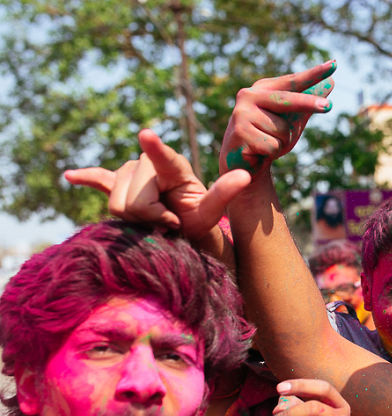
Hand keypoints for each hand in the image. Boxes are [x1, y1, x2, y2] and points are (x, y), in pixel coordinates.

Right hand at [64, 129, 250, 240]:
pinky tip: (71, 176)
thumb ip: (225, 193)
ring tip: (154, 221)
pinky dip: (87, 177)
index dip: (154, 148)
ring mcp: (133, 175)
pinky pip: (100, 178)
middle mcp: (150, 165)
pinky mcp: (119, 185)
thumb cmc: (199, 222)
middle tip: (168, 224)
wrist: (184, 230)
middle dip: (148, 216)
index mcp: (175, 168)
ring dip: (133, 219)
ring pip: (115, 201)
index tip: (147, 135)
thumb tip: (245, 176)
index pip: (163, 158)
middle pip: (132, 196)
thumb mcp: (212, 212)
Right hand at [219, 61, 335, 176]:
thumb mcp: (291, 120)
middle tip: (328, 106)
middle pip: (287, 100)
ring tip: (267, 143)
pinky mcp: (240, 133)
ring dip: (282, 142)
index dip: (313, 74)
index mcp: (263, 89)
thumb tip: (331, 82)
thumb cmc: (269, 136)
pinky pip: (273, 145)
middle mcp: (249, 96)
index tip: (334, 65)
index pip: (293, 81)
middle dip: (308, 103)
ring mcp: (242, 114)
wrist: (243, 162)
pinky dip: (272, 152)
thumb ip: (308, 102)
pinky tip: (258, 151)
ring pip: (283, 130)